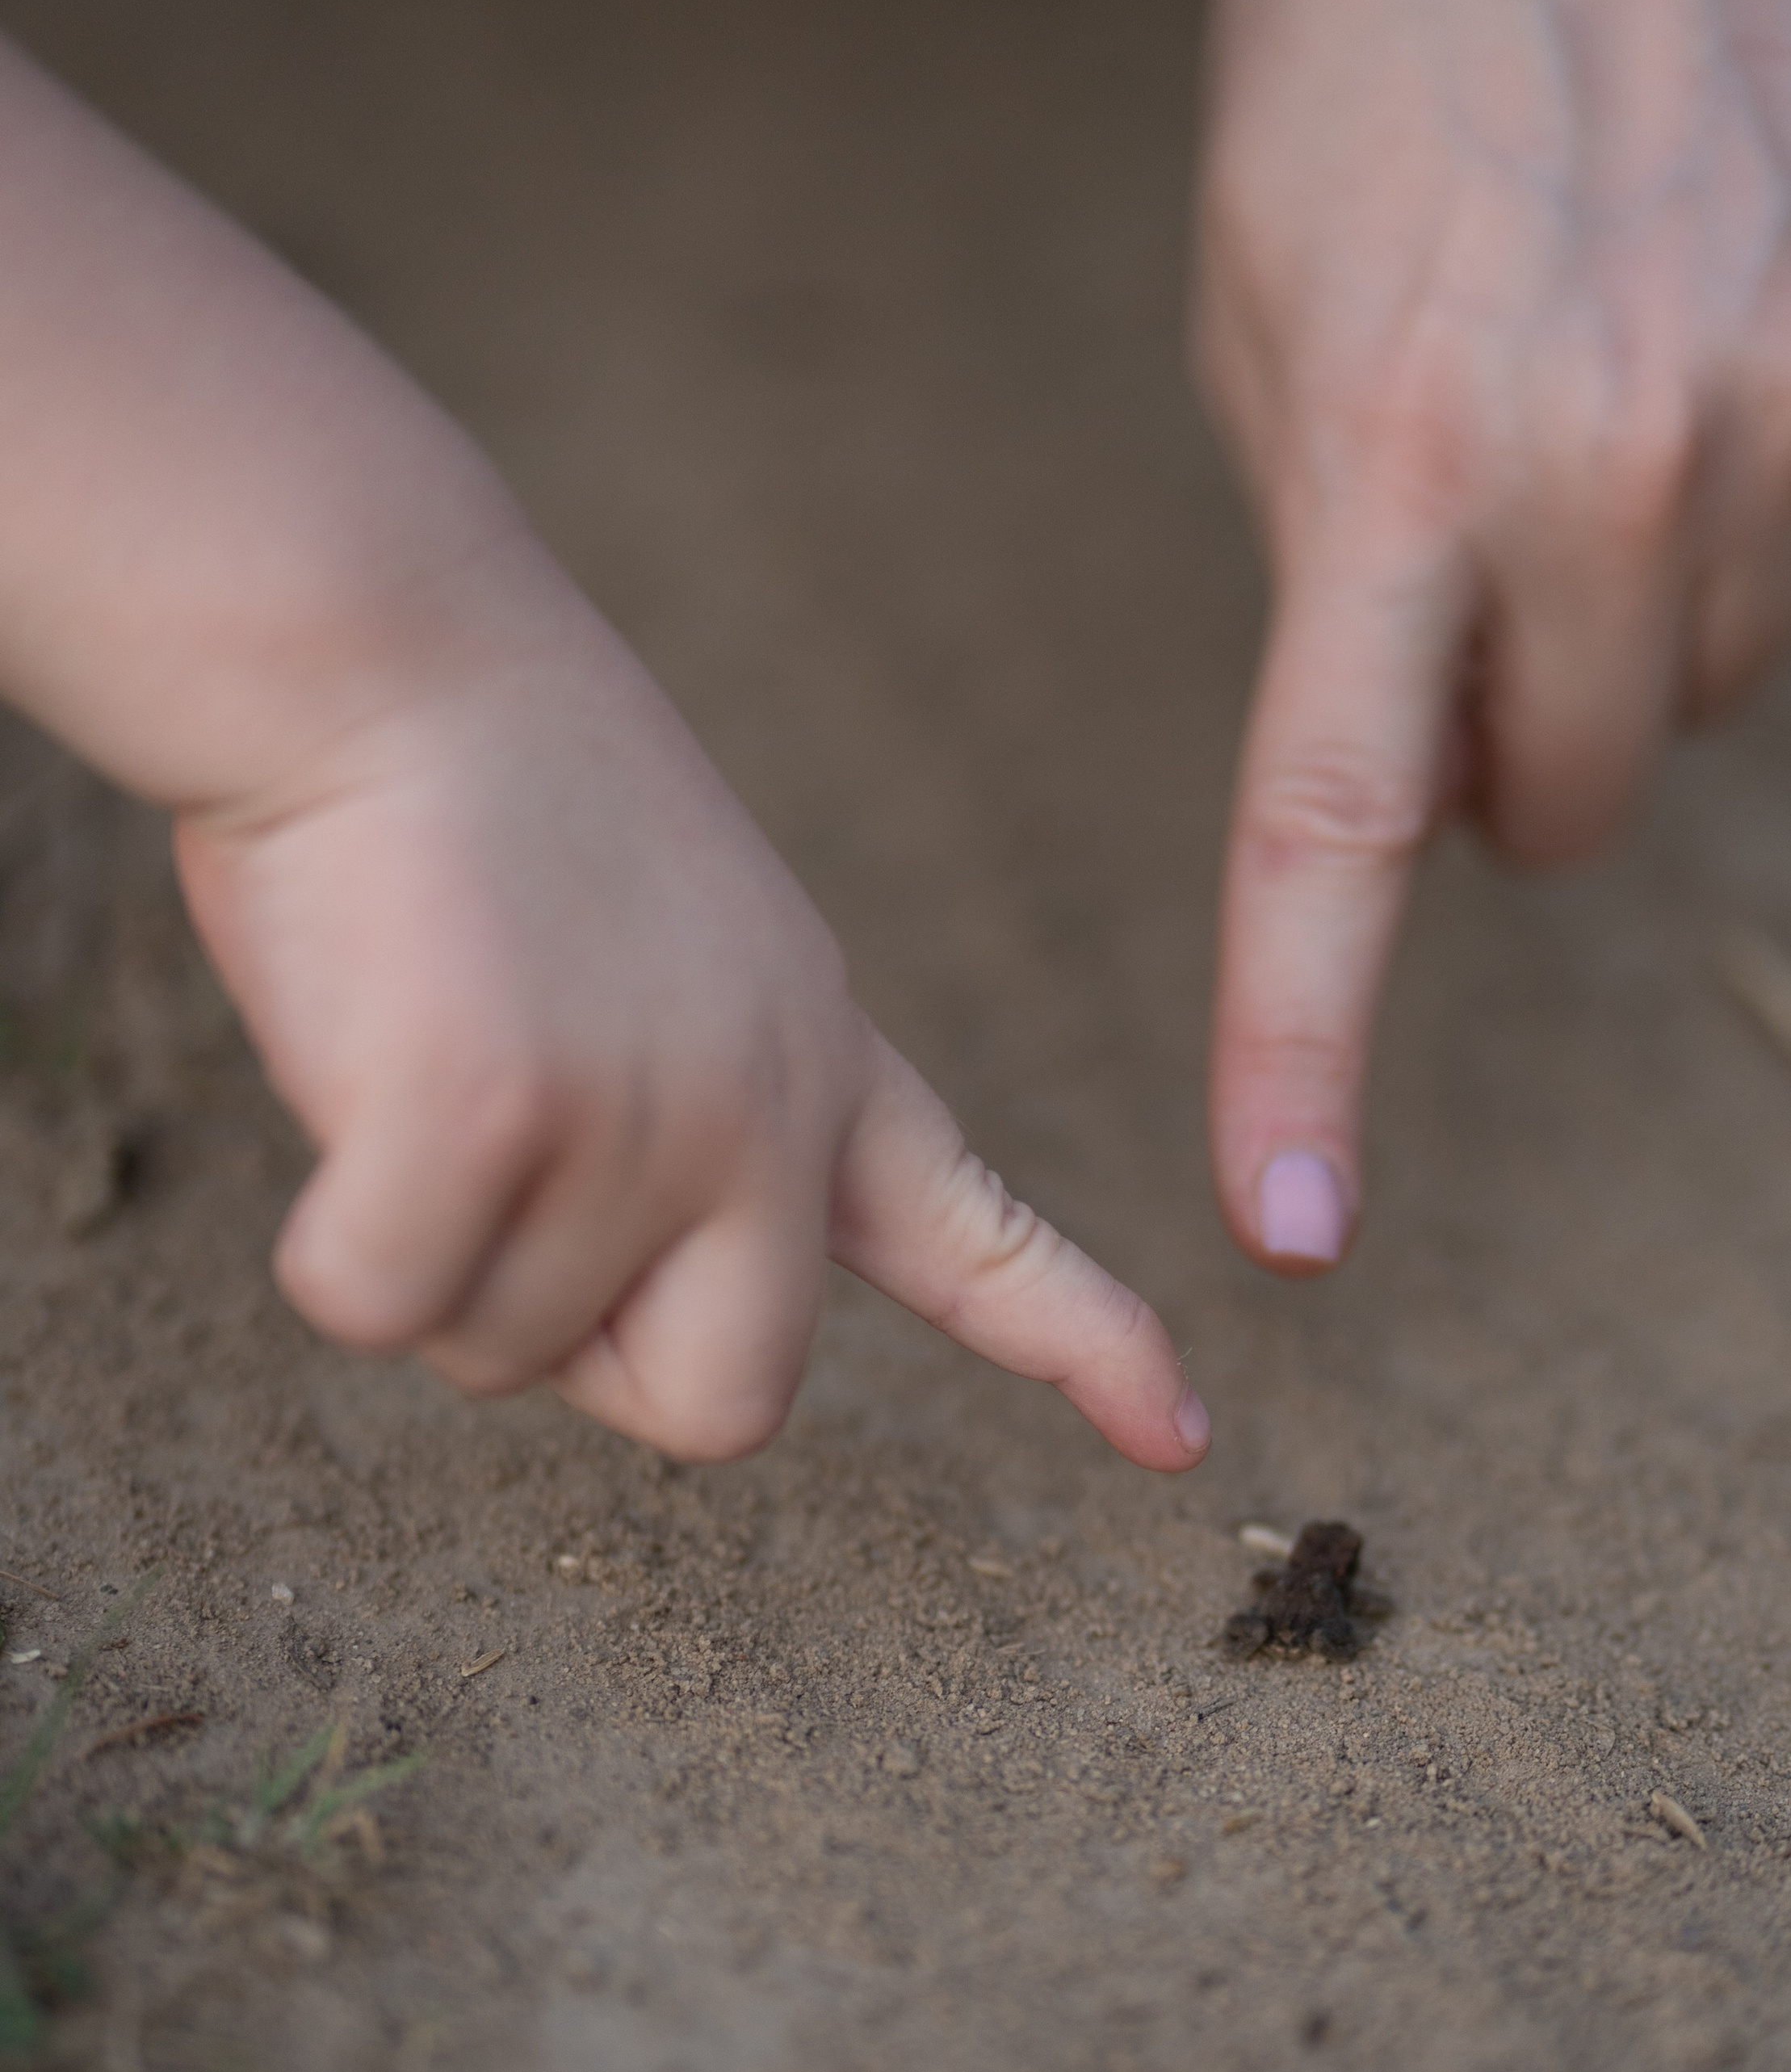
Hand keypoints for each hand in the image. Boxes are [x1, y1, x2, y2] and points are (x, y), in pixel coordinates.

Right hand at [175, 594, 1211, 1470]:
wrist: (377, 638)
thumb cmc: (474, 813)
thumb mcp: (660, 973)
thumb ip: (693, 1139)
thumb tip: (611, 1316)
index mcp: (822, 1064)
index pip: (981, 1237)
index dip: (1078, 1345)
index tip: (1181, 1434)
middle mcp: (769, 1106)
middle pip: (718, 1408)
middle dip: (582, 1354)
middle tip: (495, 1187)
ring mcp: (645, 1112)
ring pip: (501, 1355)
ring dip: (421, 1249)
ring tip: (416, 1044)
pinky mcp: (493, 1107)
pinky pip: (378, 1302)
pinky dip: (328, 1245)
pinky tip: (349, 1071)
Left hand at [1193, 0, 1790, 1271]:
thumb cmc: (1379, 57)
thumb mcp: (1263, 313)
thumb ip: (1332, 570)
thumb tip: (1440, 781)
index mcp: (1393, 460)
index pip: (1339, 826)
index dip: (1308, 1047)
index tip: (1296, 1230)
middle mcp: (1614, 460)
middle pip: (1574, 806)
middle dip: (1516, 756)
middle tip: (1479, 593)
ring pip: (1720, 699)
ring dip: (1648, 626)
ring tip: (1605, 409)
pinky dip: (1783, 524)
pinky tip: (1726, 364)